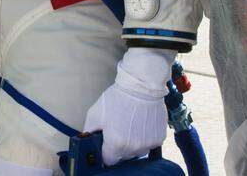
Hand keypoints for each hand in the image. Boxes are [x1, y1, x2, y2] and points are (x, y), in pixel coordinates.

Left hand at [83, 48, 172, 164]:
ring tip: (131, 124)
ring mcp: (148, 144)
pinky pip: (148, 144)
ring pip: (136, 151)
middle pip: (123, 156)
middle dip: (118, 147)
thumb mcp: (95, 113)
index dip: (106, 152)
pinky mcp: (159, 138)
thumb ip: (89, 131)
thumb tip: (87, 141)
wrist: (142, 85)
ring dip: (132, 143)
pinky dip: (144, 137)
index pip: (109, 161)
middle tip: (118, 129)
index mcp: (116, 144)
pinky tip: (141, 123)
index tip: (106, 144)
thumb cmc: (118, 97)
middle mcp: (133, 148)